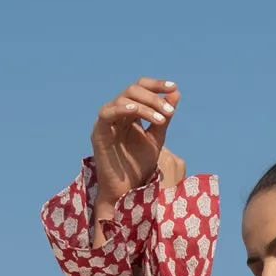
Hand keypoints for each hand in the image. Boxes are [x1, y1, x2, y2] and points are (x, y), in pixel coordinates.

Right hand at [91, 77, 179, 212]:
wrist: (126, 191)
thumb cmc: (139, 167)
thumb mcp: (156, 138)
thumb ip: (164, 117)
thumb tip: (176, 92)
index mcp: (129, 112)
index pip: (141, 88)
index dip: (157, 85)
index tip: (174, 87)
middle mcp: (117, 112)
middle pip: (133, 90)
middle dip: (154, 98)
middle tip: (169, 112)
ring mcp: (106, 121)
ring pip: (123, 99)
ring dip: (145, 106)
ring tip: (162, 120)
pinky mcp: (99, 132)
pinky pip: (108, 112)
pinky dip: (122, 108)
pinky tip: (137, 111)